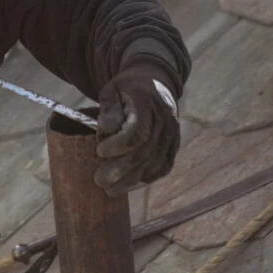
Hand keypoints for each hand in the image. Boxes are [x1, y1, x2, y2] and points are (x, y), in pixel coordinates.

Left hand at [94, 60, 179, 196]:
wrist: (155, 83)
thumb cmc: (127, 89)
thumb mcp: (112, 90)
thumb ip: (108, 109)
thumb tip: (105, 131)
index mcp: (148, 104)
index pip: (138, 131)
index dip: (118, 145)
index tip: (99, 151)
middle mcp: (165, 121)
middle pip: (145, 152)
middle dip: (121, 169)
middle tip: (99, 179)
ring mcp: (172, 135)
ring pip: (154, 164)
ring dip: (131, 180)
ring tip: (109, 189)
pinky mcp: (174, 146)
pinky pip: (162, 167)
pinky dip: (146, 178)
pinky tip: (129, 183)